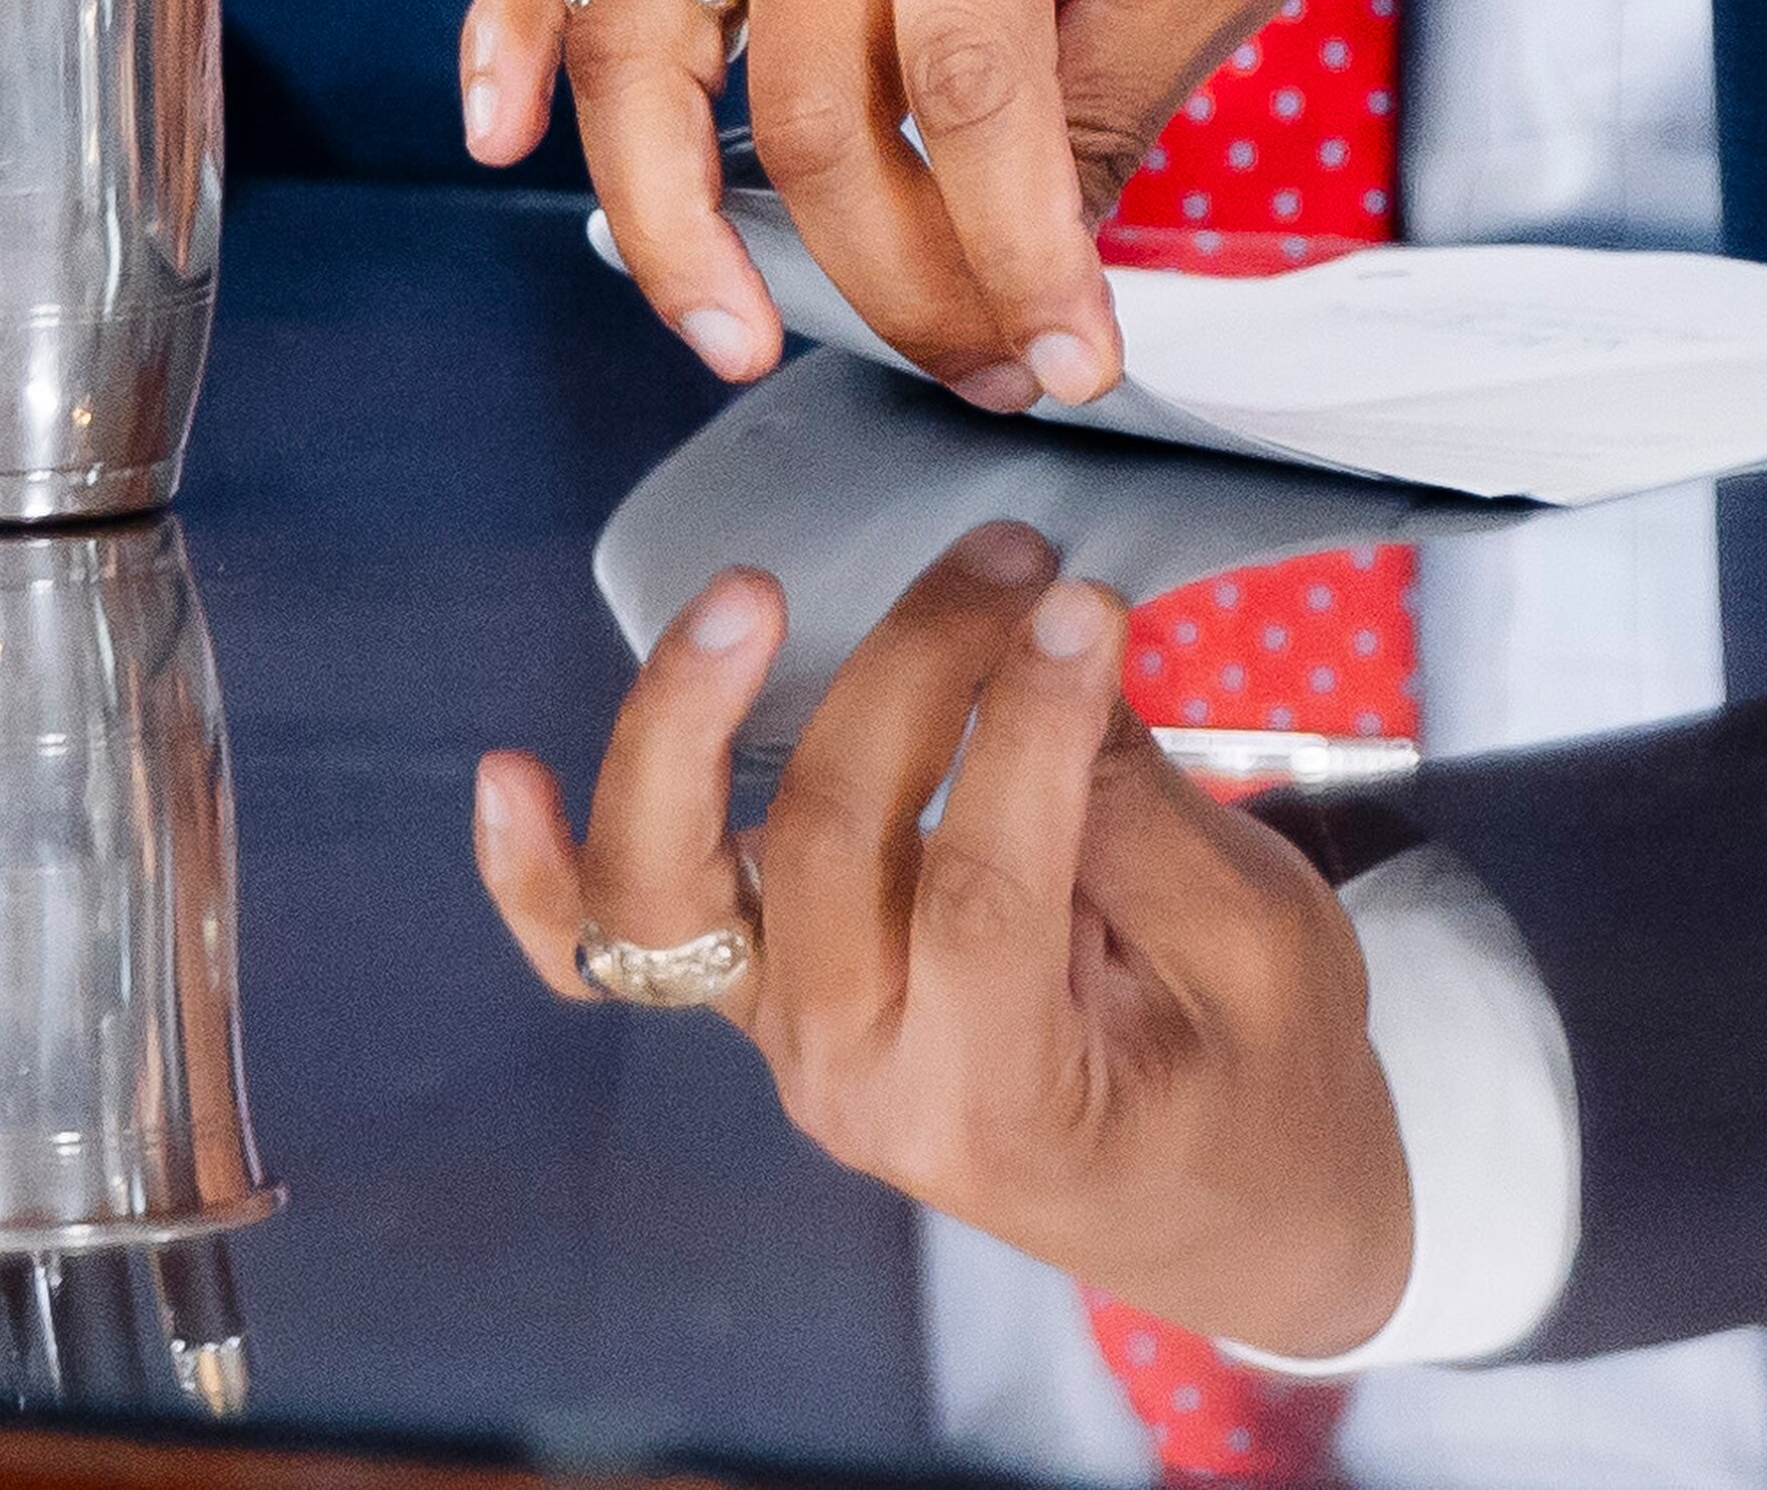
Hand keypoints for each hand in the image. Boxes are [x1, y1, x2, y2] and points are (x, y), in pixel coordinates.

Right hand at [461, 0, 1386, 406]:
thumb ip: (1124, 86)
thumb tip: (1038, 243)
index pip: (966, 91)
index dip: (1019, 251)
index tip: (1074, 355)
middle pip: (820, 112)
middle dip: (906, 278)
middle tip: (1006, 367)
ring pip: (662, 60)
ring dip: (682, 224)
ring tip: (735, 343)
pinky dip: (518, 31)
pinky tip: (498, 128)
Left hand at [468, 522, 1415, 1358]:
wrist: (1225, 1206)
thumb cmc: (1261, 1080)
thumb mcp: (1262, 952)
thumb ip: (1144, 817)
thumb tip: (1053, 648)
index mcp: (1001, 1100)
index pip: (984, 886)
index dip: (1026, 729)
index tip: (1082, 604)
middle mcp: (856, 1082)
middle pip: (833, 845)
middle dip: (918, 669)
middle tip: (1014, 560)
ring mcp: (787, 1041)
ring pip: (677, 888)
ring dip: (689, 729)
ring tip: (749, 598)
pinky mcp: (761, 1001)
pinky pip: (606, 952)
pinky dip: (536, 875)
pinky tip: (504, 776)